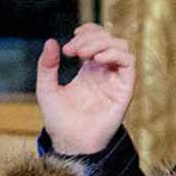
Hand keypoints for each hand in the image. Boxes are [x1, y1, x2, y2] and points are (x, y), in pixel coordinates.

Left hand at [37, 24, 135, 155]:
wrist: (70, 143)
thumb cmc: (59, 120)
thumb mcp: (46, 89)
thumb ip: (47, 66)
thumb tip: (51, 41)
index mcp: (89, 70)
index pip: (98, 39)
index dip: (88, 31)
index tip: (72, 38)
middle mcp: (105, 73)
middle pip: (109, 40)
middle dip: (90, 38)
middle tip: (72, 50)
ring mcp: (115, 81)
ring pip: (121, 47)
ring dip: (102, 43)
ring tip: (82, 54)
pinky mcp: (124, 91)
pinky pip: (129, 64)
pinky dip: (115, 55)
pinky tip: (98, 59)